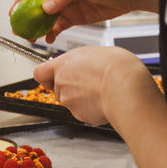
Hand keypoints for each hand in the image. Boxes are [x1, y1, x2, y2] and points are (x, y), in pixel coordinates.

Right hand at [10, 0, 158, 42]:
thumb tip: (45, 8)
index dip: (21, 0)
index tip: (13, 12)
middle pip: (37, 6)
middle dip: (26, 18)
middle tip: (19, 30)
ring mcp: (68, 6)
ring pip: (47, 18)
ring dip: (38, 28)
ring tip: (32, 39)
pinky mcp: (76, 17)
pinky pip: (59, 26)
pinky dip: (52, 33)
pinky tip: (49, 39)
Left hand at [33, 46, 153, 126]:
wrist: (127, 89)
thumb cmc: (116, 68)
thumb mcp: (97, 51)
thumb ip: (83, 59)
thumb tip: (85, 62)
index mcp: (64, 64)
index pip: (40, 73)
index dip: (47, 75)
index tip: (53, 75)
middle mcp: (62, 83)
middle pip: (57, 87)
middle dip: (70, 86)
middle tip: (89, 81)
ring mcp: (70, 101)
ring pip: (70, 100)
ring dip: (81, 97)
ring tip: (101, 89)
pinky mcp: (81, 115)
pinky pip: (83, 111)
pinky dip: (92, 108)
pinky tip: (105, 100)